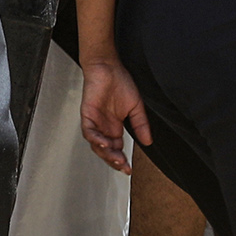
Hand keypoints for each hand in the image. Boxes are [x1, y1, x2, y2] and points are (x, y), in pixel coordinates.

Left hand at [78, 59, 147, 173]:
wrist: (108, 67)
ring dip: (106, 153)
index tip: (129, 169)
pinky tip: (104, 144)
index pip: (117, 149)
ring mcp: (94, 122)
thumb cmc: (120, 82)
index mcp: (114, 127)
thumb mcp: (136, 107)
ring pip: (96, 145)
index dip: (122, 160)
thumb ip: (141, 125)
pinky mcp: (87, 115)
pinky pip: (88, 131)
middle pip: (106, 151)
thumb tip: (148, 141)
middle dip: (114, 161)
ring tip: (116, 158)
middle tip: (124, 166)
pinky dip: (96, 139)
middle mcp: (103, 127)